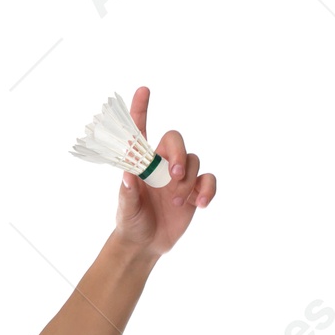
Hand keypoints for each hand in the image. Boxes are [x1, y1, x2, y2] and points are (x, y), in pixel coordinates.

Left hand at [113, 85, 217, 258]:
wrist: (146, 244)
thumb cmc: (131, 222)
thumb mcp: (126, 210)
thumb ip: (127, 193)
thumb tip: (128, 176)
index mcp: (142, 163)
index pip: (140, 131)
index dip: (141, 109)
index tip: (143, 90)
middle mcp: (162, 164)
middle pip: (176, 141)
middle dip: (178, 154)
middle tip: (174, 174)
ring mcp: (180, 176)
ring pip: (193, 161)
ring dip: (187, 180)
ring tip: (176, 201)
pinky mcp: (194, 190)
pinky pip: (208, 180)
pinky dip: (207, 189)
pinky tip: (200, 204)